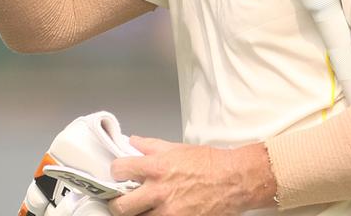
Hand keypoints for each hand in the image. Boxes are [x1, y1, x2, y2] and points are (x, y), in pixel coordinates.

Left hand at [108, 137, 275, 215]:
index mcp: (156, 168)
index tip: (119, 174)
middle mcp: (159, 192)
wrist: (234, 180)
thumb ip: (150, 146)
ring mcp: (168, 212)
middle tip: (122, 200)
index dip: (116, 172)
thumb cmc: (210, 164)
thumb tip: (132, 142)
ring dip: (137, 213)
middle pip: (120, 207)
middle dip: (117, 203)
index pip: (119, 170)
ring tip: (143, 207)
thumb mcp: (177, 148)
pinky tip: (158, 212)